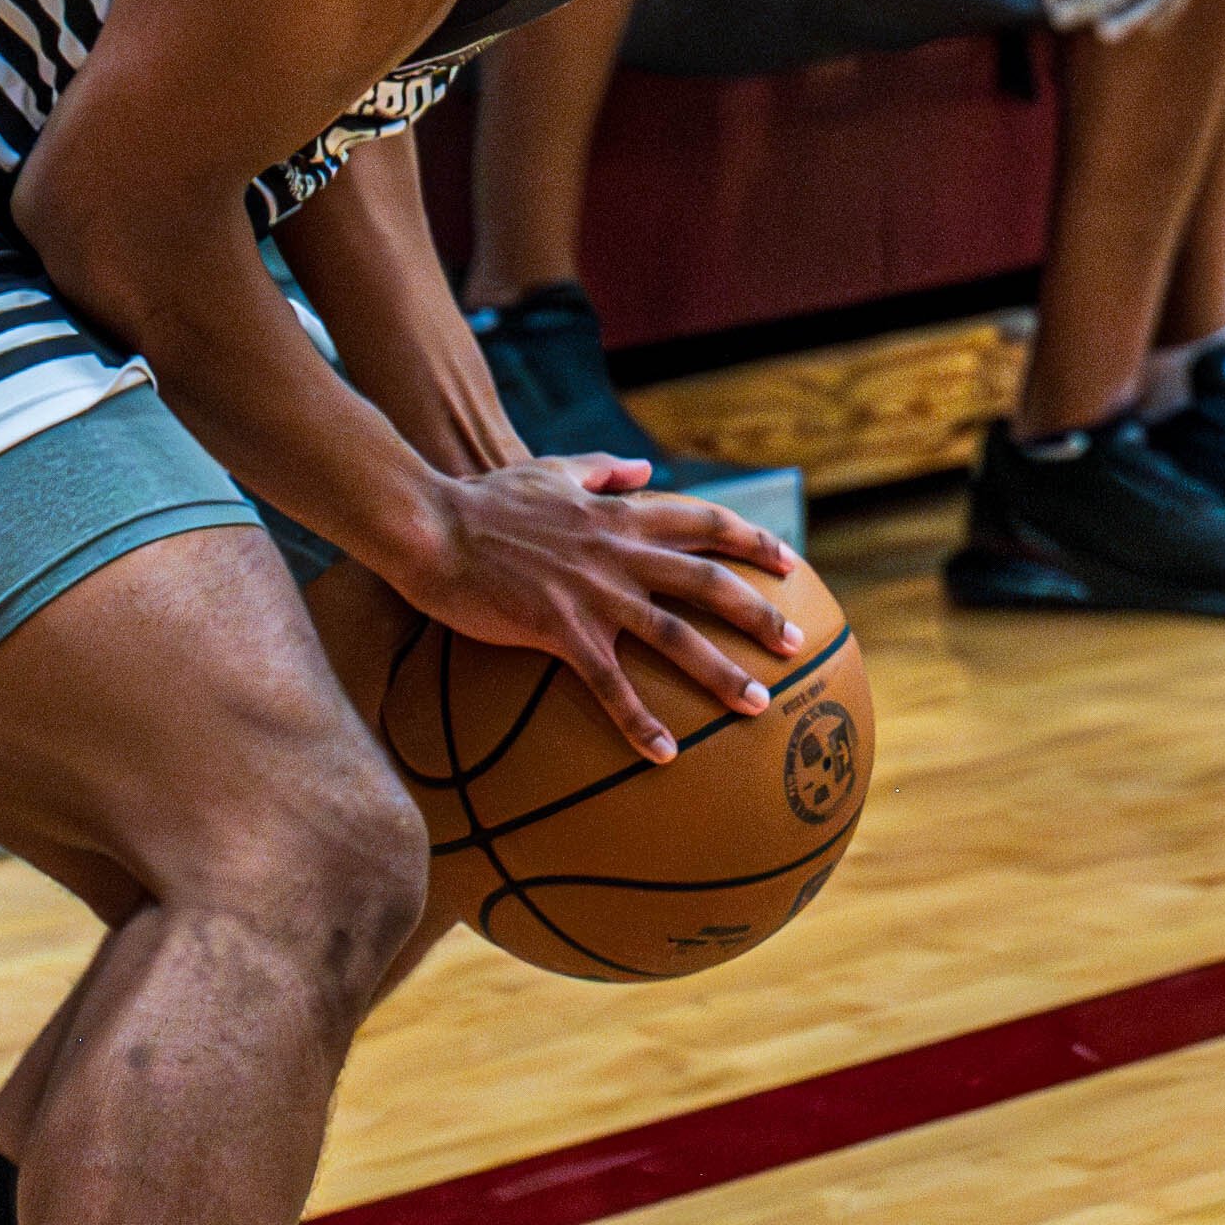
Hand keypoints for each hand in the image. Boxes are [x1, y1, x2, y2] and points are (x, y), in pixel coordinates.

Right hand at [398, 458, 811, 765]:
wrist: (430, 525)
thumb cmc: (484, 501)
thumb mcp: (552, 470)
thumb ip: (604, 471)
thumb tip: (645, 469)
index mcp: (621, 517)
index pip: (704, 523)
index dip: (751, 541)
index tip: (788, 561)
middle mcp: (619, 553)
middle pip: (707, 583)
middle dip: (758, 612)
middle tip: (794, 642)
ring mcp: (593, 593)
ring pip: (674, 635)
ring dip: (721, 672)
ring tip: (758, 704)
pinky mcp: (558, 629)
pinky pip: (609, 684)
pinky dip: (639, 720)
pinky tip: (665, 754)